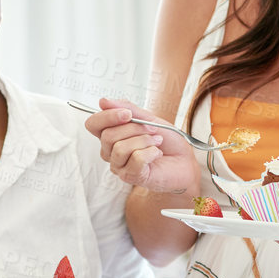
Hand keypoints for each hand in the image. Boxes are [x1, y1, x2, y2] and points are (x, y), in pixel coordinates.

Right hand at [84, 97, 200, 194]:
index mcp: (111, 135)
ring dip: (144, 140)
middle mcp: (110, 152)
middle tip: (152, 128)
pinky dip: (151, 152)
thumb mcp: (148, 118)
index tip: (127, 114)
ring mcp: (119, 166)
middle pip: (108, 136)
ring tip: (157, 141)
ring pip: (120, 148)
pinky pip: (136, 159)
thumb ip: (126, 109)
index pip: (93, 124)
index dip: (107, 116)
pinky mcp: (131, 176)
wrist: (185, 160)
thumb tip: (104, 101)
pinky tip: (157, 154)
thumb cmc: (167, 142)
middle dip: (134, 128)